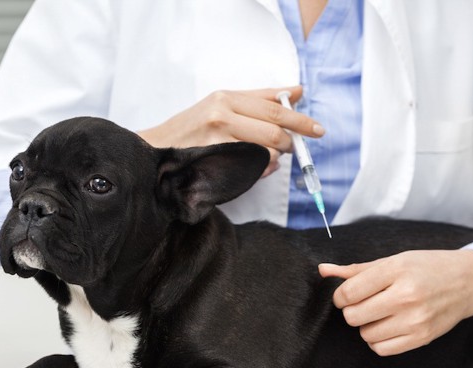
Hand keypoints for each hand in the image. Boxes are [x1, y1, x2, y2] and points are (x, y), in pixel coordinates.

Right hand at [137, 86, 325, 177]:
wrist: (155, 151)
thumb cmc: (191, 129)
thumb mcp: (221, 105)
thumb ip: (259, 98)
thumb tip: (297, 92)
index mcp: (226, 97)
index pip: (274, 107)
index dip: (299, 119)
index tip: (317, 129)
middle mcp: (221, 115)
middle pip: (274, 130)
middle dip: (291, 143)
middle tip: (296, 148)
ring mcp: (217, 140)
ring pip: (265, 152)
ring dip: (274, 160)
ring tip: (267, 160)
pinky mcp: (214, 162)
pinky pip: (251, 169)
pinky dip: (260, 171)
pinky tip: (254, 169)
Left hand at [319, 250, 472, 355]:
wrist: (469, 281)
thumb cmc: (427, 267)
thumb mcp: (392, 260)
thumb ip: (355, 269)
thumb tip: (323, 270)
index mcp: (396, 271)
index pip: (349, 292)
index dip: (340, 296)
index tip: (348, 294)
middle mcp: (406, 296)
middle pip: (353, 316)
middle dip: (352, 310)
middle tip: (364, 303)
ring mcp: (415, 320)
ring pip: (366, 334)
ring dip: (366, 325)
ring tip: (380, 313)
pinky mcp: (422, 338)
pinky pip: (382, 349)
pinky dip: (378, 340)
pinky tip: (387, 326)